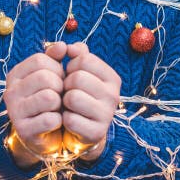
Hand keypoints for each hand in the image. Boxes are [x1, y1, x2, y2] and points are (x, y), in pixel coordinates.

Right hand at [3, 42, 67, 166]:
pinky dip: (59, 121)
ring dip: (60, 104)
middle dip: (60, 86)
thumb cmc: (51, 99)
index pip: (40, 59)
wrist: (46, 134)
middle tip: (59, 96)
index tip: (58, 79)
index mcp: (16, 74)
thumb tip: (61, 45)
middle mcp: (10, 91)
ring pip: (49, 97)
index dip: (56, 68)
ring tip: (56, 108)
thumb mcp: (54, 74)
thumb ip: (58, 57)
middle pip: (45, 77)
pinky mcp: (23, 130)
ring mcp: (14, 111)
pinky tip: (54, 123)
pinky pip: (50, 119)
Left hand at [62, 43, 120, 160]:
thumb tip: (69, 47)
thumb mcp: (79, 71)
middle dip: (66, 84)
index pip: (84, 59)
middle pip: (77, 78)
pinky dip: (64, 119)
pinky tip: (71, 119)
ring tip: (70, 106)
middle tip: (69, 92)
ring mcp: (107, 115)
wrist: (82, 128)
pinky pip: (70, 119)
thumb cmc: (78, 93)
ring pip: (72, 97)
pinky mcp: (97, 133)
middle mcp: (114, 95)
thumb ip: (76, 54)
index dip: (71, 66)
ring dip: (64, 102)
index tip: (72, 75)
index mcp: (112, 77)